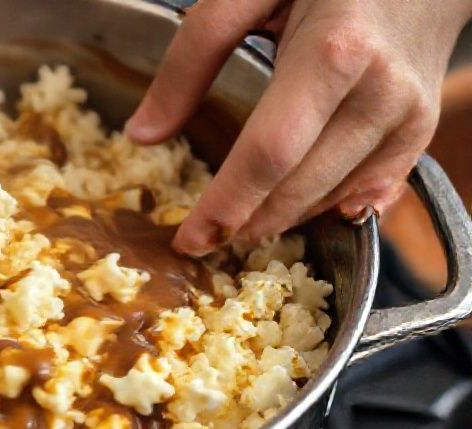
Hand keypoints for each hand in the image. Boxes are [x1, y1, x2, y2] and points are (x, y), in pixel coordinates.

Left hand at [125, 0, 471, 256]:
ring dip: (281, 220)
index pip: (269, 154)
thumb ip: (189, 62)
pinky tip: (292, 214)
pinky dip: (325, 209)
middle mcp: (379, 91)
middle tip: (204, 241)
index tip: (189, 240)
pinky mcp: (421, 132)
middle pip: (299, 186)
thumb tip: (142, 134)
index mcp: (334, 52)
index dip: (226, 205)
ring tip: (238, 224)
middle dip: (247, 224)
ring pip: (332, 198)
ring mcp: (408, 116)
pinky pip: (368, 192)